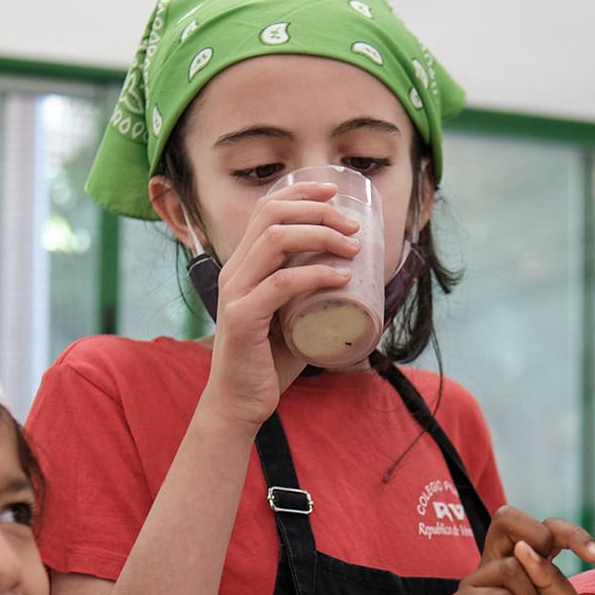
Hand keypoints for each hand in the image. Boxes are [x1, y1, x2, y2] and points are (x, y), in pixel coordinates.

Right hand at [198, 180, 360, 429]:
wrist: (239, 404)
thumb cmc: (269, 362)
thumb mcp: (293, 318)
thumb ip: (312, 298)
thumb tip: (359, 284)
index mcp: (243, 266)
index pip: (266, 210)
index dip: (300, 192)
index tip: (334, 191)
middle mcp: (235, 272)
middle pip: (272, 216)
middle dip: (318, 211)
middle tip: (354, 226)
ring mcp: (235, 294)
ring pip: (275, 241)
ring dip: (320, 236)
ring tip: (353, 247)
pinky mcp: (243, 320)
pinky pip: (281, 285)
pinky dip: (315, 275)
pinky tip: (341, 278)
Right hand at [449, 507, 594, 594]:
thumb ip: (553, 578)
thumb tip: (525, 551)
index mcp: (526, 562)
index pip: (543, 527)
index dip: (571, 532)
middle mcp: (498, 565)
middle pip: (507, 518)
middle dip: (537, 536)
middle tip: (550, 572)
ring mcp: (477, 583)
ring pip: (511, 567)